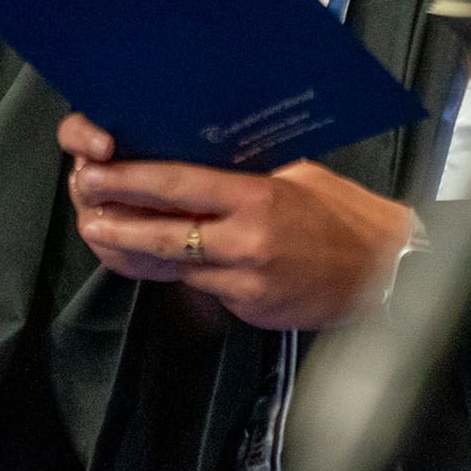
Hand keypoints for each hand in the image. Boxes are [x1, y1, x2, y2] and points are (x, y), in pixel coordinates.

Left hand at [61, 112, 416, 329]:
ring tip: (99, 235)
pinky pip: (201, 287)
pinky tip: (147, 261)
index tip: (94, 170)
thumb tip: (191, 162)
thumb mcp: (294, 177)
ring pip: (174, 265)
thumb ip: (243, 176)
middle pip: (165, 231)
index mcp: (258, 197)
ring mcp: (247, 279)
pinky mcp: (250, 308)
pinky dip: (175, 273)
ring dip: (132, 251)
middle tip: (83, 206)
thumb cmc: (342, 212)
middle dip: (117, 219)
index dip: (131, 180)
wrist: (387, 272)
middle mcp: (248, 240)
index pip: (180, 185)